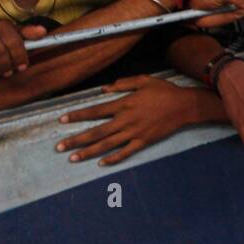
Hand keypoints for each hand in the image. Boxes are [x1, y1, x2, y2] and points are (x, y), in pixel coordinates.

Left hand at [56, 76, 200, 164]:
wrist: (184, 106)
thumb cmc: (164, 91)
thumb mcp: (143, 80)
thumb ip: (122, 84)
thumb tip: (103, 89)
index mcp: (124, 104)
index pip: (95, 111)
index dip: (78, 115)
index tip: (62, 119)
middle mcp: (126, 120)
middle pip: (96, 132)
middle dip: (76, 139)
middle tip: (59, 147)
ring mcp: (134, 133)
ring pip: (107, 144)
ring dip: (88, 152)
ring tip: (73, 158)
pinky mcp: (143, 141)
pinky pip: (125, 152)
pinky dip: (113, 158)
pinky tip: (101, 163)